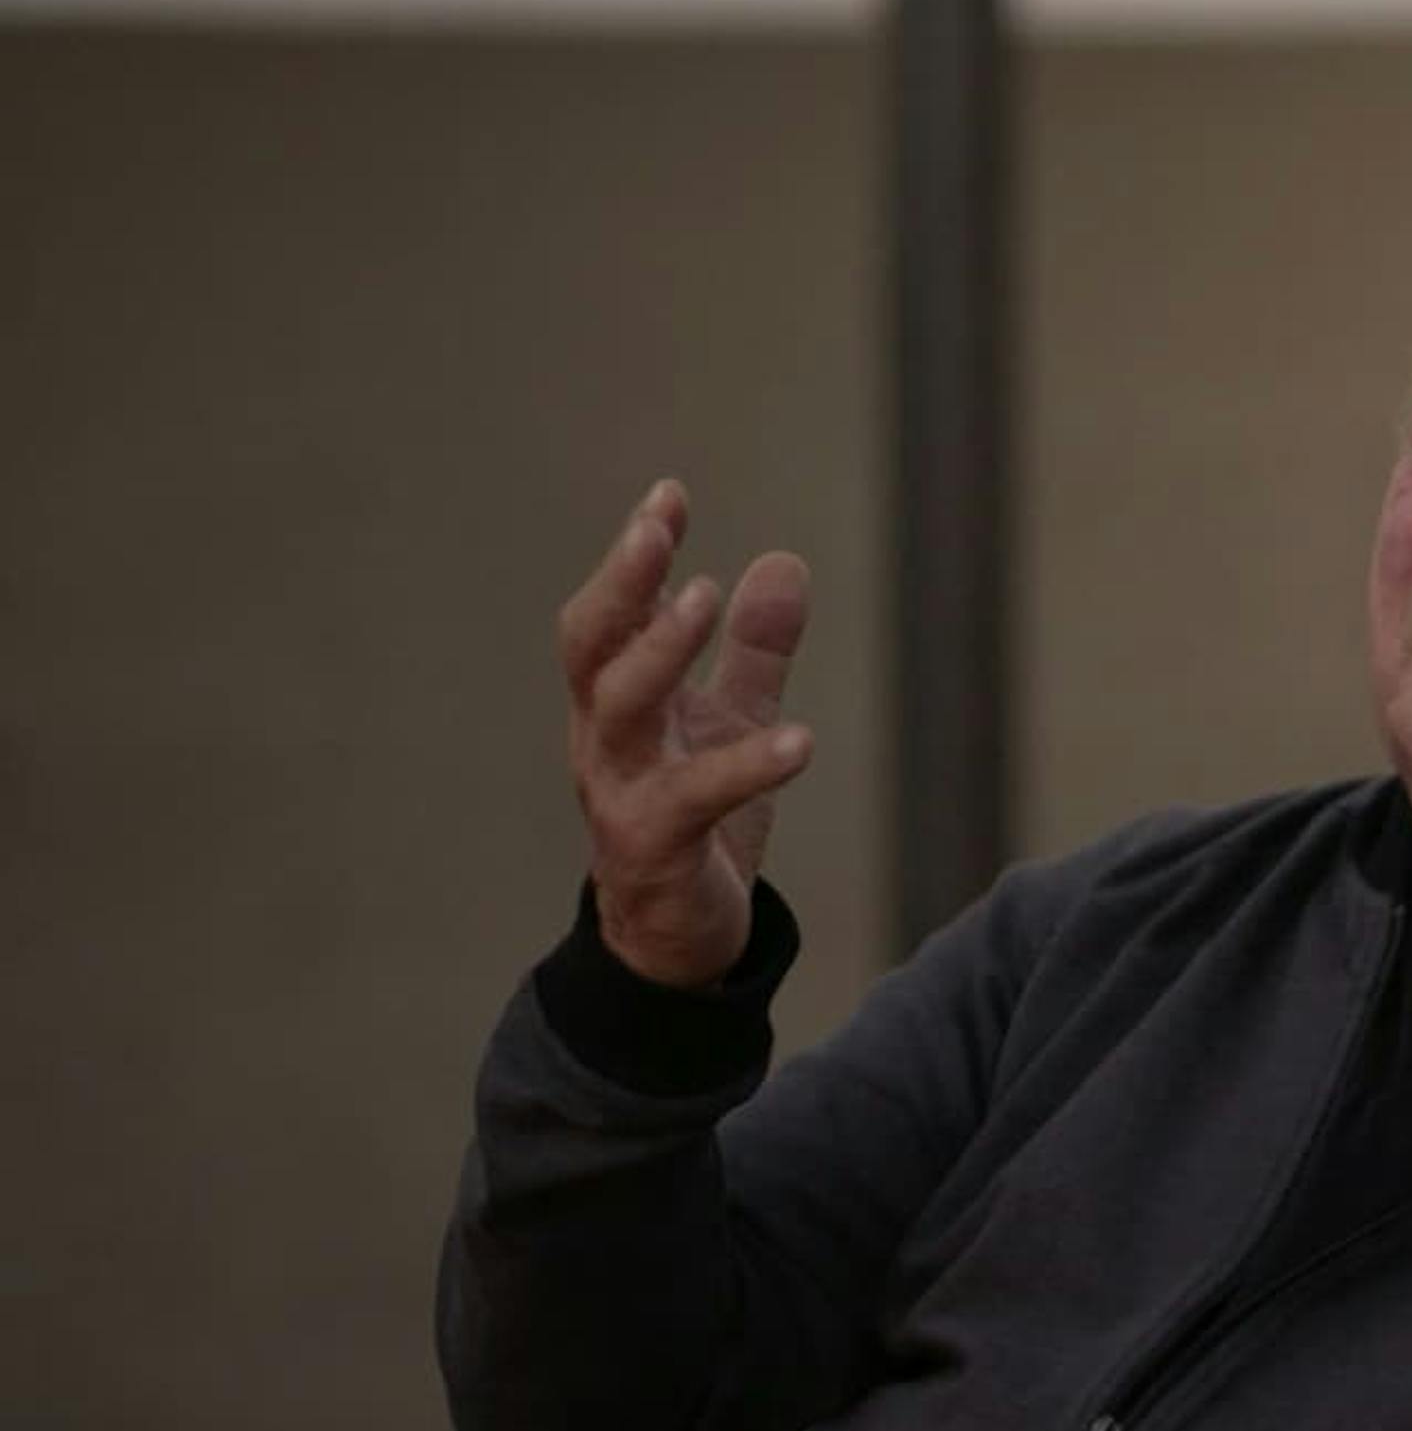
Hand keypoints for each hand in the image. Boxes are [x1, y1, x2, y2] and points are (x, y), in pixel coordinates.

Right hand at [559, 479, 814, 986]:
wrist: (679, 937)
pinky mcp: (653, 846)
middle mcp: (604, 738)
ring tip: (705, 596)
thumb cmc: (697, 821)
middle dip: (621, 581)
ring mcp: (619, 791)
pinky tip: (800, 741)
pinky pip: (692, 798)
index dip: (635, 555)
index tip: (670, 493)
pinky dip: (745, 766)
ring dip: (658, 647)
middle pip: (591, 645)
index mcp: (618, 702)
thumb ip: (756, 649)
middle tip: (657, 528)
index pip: (612, 613)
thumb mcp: (730, 721)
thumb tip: (784, 562)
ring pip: (619, 706)